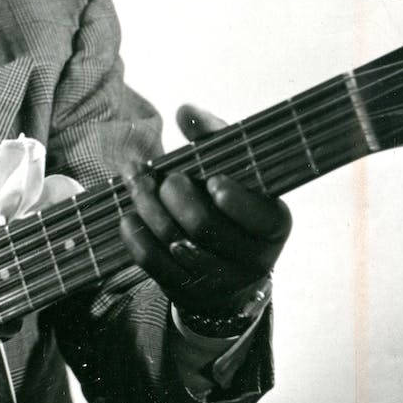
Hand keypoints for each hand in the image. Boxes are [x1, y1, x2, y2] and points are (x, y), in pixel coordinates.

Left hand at [120, 105, 290, 313]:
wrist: (227, 269)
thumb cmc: (230, 205)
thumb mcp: (234, 171)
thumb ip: (215, 139)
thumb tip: (186, 111)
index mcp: (274, 223)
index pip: (258, 215)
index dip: (234, 199)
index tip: (213, 180)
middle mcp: (252, 258)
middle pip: (205, 226)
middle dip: (176, 196)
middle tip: (162, 178)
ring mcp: (218, 279)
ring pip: (174, 243)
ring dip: (148, 208)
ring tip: (136, 184)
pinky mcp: (186, 291)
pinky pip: (152, 262)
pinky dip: (136, 235)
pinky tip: (128, 215)